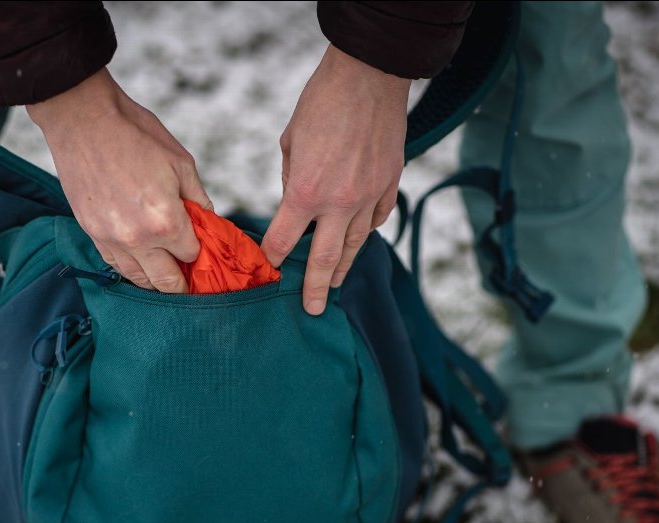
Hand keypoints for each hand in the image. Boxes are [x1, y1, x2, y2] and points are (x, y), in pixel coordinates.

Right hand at [27, 69, 211, 292]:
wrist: (84, 120)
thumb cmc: (134, 134)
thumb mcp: (181, 163)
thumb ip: (197, 199)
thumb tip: (207, 222)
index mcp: (166, 221)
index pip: (192, 255)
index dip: (200, 251)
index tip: (202, 248)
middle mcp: (138, 239)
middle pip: (166, 282)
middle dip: (182, 283)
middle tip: (190, 280)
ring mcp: (110, 239)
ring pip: (138, 279)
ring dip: (155, 280)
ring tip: (166, 273)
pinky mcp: (91, 233)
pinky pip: (115, 265)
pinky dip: (131, 268)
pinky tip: (141, 262)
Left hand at [261, 44, 410, 314]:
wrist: (369, 77)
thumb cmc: (322, 104)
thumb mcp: (291, 144)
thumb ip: (292, 181)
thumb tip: (297, 206)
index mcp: (305, 192)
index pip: (283, 240)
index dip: (273, 256)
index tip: (267, 268)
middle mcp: (338, 203)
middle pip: (323, 259)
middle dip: (315, 288)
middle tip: (311, 310)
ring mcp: (368, 197)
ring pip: (354, 245)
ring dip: (342, 267)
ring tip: (333, 285)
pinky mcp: (390, 185)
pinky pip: (376, 219)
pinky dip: (365, 231)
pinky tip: (356, 239)